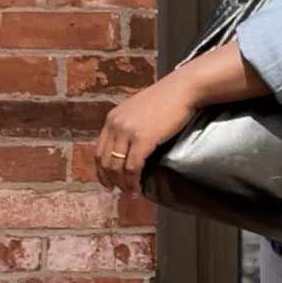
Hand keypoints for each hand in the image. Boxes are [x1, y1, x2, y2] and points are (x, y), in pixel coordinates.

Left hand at [94, 43, 270, 194]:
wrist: (182, 89)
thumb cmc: (167, 99)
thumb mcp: (139, 111)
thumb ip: (130, 125)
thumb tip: (132, 144)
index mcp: (112, 119)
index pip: (99, 150)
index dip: (101, 170)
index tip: (107, 182)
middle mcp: (115, 125)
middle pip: (105, 161)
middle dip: (110, 180)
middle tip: (119, 191)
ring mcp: (128, 132)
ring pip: (117, 167)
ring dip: (122, 184)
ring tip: (130, 193)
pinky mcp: (143, 139)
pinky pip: (133, 167)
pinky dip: (133, 181)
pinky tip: (138, 188)